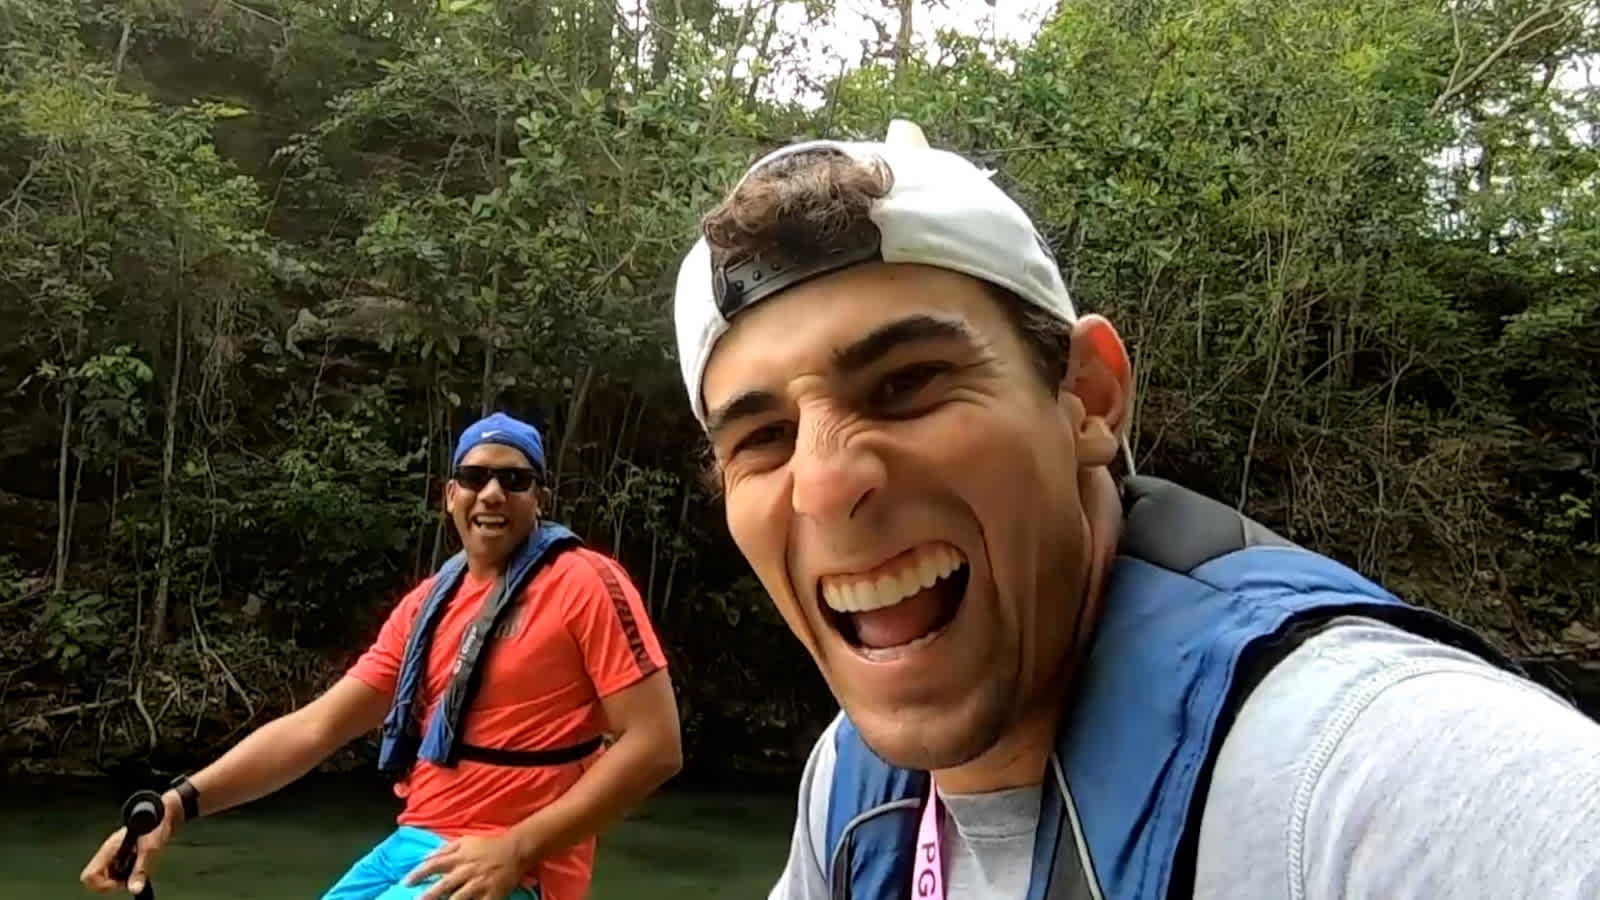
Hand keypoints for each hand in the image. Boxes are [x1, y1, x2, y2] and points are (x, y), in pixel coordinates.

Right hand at [79, 792, 181, 894]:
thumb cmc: (156, 826)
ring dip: (121, 878)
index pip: (88, 876)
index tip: (120, 884)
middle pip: (98, 879)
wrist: (165, 814)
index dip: (102, 885)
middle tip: (132, 877)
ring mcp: (115, 854)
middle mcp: (108, 853)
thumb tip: (135, 889)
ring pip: (108, 876)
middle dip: (114, 883)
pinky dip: (127, 874)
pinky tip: (139, 865)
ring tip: (138, 867)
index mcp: (108, 850)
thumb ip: (140, 871)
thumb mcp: (149, 851)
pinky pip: (118, 871)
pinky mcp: (123, 854)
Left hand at [403, 832, 532, 899]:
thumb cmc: (487, 846)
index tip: (405, 882)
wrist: (515, 850)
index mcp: (460, 858)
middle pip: (444, 885)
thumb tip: (423, 857)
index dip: (418, 873)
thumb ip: (444, 849)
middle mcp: (467, 871)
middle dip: (428, 895)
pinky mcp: (491, 895)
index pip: (434, 865)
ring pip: (459, 898)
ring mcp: (479, 884)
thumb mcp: (465, 841)